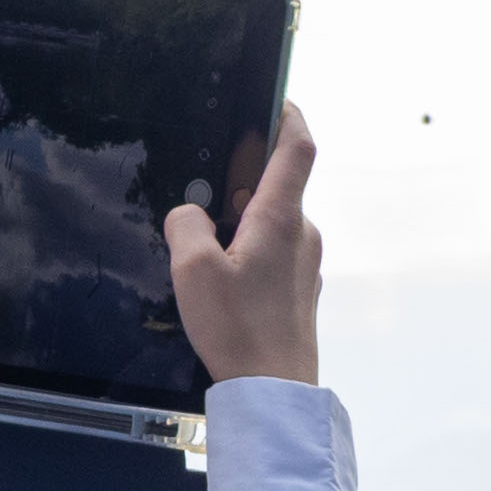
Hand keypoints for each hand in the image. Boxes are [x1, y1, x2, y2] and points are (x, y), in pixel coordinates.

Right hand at [166, 102, 322, 389]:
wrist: (273, 391)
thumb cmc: (239, 331)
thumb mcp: (192, 270)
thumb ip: (186, 224)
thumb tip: (189, 213)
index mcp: (282, 218)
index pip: (297, 148)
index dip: (288, 116)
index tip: (276, 98)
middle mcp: (302, 235)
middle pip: (277, 187)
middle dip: (241, 183)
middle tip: (205, 197)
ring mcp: (305, 264)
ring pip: (272, 224)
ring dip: (241, 224)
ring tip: (206, 254)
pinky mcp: (299, 291)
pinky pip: (274, 254)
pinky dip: (248, 253)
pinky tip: (223, 283)